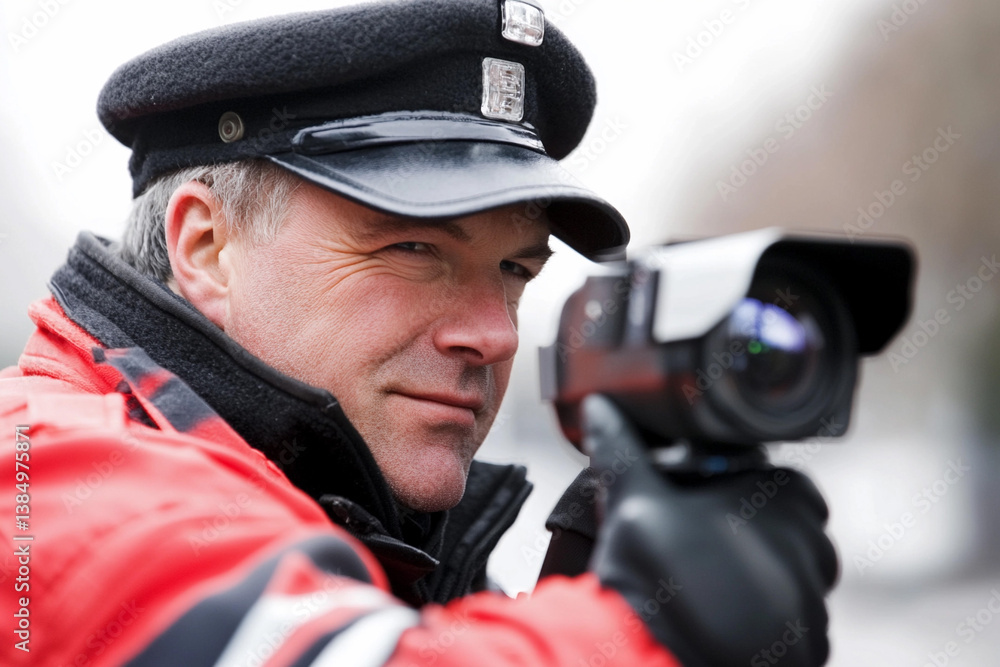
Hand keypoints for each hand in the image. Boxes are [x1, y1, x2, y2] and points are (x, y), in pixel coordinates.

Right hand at [584, 395, 837, 666]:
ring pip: (797, 587)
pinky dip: (767, 628)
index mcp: (786, 502)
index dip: (757, 497)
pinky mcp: (807, 654)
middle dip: (762, 543)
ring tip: (712, 593)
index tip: (724, 510)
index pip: (792, 489)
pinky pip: (797, 632)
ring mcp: (813, 609)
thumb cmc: (652, 575)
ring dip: (765, 587)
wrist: (656, 655)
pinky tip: (724, 624)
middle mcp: (812, 554)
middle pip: (797, 539)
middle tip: (710, 553)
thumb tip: (598, 404)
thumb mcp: (629, 497)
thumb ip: (619, 445)